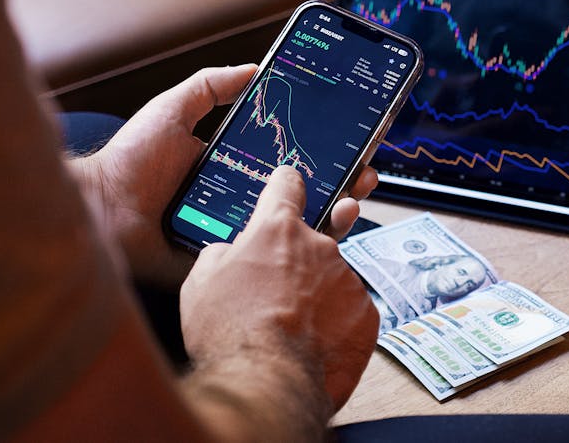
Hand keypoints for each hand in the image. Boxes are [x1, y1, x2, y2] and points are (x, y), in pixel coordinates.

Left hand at [69, 65, 379, 286]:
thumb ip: (210, 86)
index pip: (292, 159)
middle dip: (343, 184)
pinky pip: (269, 261)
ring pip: (296, 228)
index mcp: (236, 167)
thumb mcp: (173, 109)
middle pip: (305, 194)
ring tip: (352, 202)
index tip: (355, 141)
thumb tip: (254, 68)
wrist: (99, 210)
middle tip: (365, 174)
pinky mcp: (229, 263)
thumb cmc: (129, 161)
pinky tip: (322, 236)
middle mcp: (243, 200)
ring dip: (332, 215)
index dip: (326, 151)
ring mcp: (239, 233)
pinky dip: (299, 252)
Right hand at [180, 166, 379, 412]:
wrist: (265, 382)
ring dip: (316, 297)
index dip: (286, 186)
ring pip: (331, 280)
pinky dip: (335, 324)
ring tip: (290, 329)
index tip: (291, 185)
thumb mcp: (201, 280)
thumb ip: (223, 253)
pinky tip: (313, 344)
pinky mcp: (367, 313)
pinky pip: (350, 311)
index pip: (287, 186)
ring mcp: (347, 279)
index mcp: (277, 230)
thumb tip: (233, 253)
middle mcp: (320, 246)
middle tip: (275, 295)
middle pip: (311, 243)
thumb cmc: (229, 332)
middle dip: (296, 263)